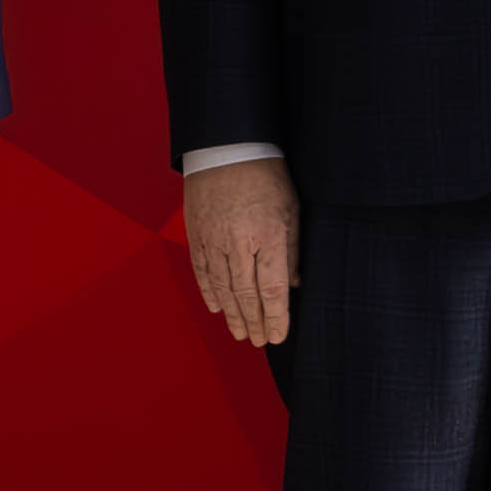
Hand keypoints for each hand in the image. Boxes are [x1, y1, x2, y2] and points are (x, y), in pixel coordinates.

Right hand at [183, 156, 299, 350]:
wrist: (227, 149)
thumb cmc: (266, 175)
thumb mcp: (291, 210)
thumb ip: (292, 250)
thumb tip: (293, 285)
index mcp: (268, 237)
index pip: (272, 289)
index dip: (276, 317)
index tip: (277, 336)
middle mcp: (238, 244)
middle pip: (246, 295)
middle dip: (254, 322)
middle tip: (259, 342)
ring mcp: (214, 241)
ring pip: (222, 288)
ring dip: (232, 315)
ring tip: (240, 333)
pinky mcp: (197, 235)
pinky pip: (202, 272)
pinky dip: (209, 292)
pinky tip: (217, 308)